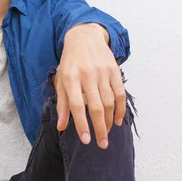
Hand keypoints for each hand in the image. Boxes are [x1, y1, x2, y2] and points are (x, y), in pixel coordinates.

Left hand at [55, 23, 125, 148]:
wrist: (84, 36)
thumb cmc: (70, 62)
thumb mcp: (61, 79)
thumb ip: (63, 104)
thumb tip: (62, 127)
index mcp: (70, 78)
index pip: (77, 106)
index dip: (82, 124)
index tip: (86, 141)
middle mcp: (87, 75)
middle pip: (96, 107)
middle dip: (99, 128)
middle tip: (101, 144)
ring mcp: (102, 72)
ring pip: (109, 102)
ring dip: (109, 121)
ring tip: (106, 133)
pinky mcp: (114, 70)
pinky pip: (120, 93)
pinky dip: (120, 109)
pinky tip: (117, 120)